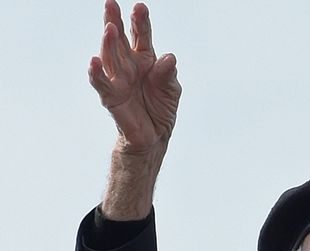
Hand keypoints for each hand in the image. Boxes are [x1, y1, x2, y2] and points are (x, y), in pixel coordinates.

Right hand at [88, 1, 180, 154]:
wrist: (155, 136)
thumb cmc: (161, 108)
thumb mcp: (172, 90)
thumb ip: (168, 74)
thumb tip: (168, 58)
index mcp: (145, 59)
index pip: (142, 36)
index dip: (140, 22)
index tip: (139, 6)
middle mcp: (128, 65)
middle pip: (120, 40)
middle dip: (115, 21)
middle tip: (111, 3)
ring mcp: (117, 79)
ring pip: (109, 56)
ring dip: (108, 42)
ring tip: (110, 28)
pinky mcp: (110, 96)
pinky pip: (101, 82)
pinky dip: (96, 72)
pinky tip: (93, 60)